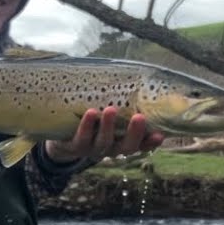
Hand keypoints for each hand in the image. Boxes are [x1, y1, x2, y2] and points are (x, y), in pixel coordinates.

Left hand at [44, 107, 165, 163]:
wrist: (63, 137)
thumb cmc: (94, 118)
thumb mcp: (111, 109)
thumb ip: (125, 99)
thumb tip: (142, 76)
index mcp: (123, 141)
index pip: (142, 144)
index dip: (151, 142)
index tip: (160, 134)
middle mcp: (111, 148)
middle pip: (126, 146)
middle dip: (134, 133)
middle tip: (140, 117)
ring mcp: (93, 148)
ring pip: (104, 142)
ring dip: (108, 126)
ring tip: (111, 109)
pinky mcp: (75, 146)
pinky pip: (81, 138)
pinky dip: (86, 126)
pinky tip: (91, 113)